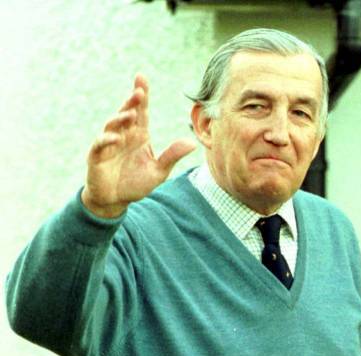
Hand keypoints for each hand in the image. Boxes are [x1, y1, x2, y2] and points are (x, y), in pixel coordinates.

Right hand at [82, 74, 195, 217]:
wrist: (115, 201)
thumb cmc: (136, 184)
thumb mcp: (159, 171)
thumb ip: (172, 156)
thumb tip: (192, 143)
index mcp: (139, 135)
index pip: (141, 111)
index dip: (142, 95)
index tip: (142, 79)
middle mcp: (123, 135)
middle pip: (126, 113)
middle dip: (131, 101)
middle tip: (139, 90)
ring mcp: (108, 144)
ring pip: (112, 125)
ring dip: (120, 118)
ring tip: (130, 114)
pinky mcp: (97, 156)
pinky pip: (100, 144)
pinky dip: (107, 140)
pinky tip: (116, 139)